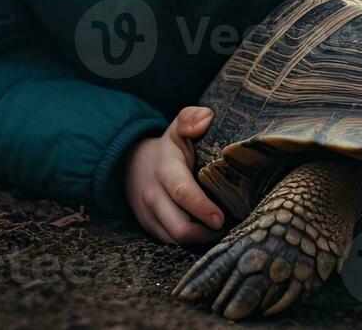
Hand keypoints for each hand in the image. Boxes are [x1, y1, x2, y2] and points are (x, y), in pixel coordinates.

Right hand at [124, 105, 224, 244]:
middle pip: (179, 228)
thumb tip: (206, 118)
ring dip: (201, 239)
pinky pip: (171, 243)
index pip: (182, 193)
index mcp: (165, 169)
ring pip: (176, 240)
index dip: (203, 209)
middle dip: (206, 233)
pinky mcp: (150, 228)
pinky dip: (190, 242)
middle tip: (229, 226)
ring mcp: (149, 214)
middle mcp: (154, 195)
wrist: (132, 165)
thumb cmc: (167, 148)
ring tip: (221, 230)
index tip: (221, 218)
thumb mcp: (177, 128)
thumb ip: (190, 119)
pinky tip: (206, 231)